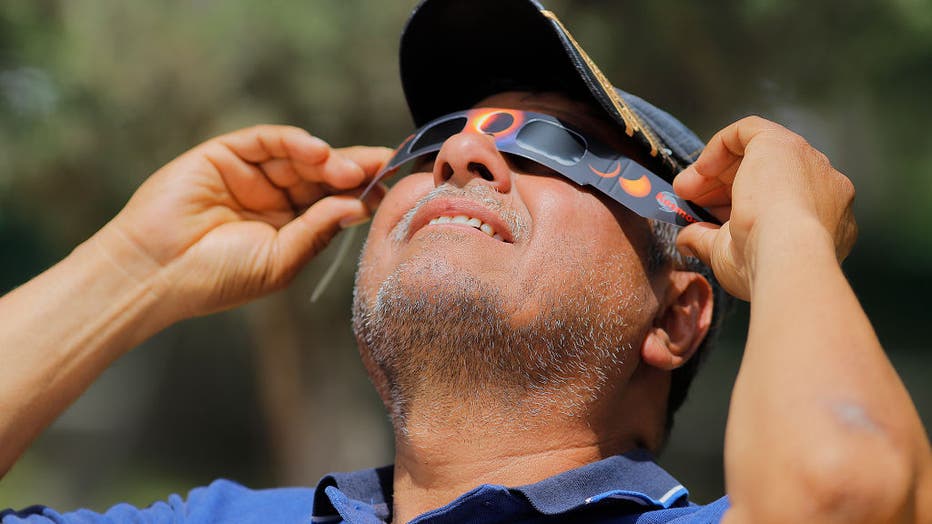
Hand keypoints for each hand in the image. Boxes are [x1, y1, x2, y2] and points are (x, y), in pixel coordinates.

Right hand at [103, 125, 391, 318]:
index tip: (394, 186)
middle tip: (385, 166)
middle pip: (322, 175)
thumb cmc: (216, 278)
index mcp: (288, 227)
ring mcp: (249, 175)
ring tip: (350, 169)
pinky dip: (294, 141)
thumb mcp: (281, 261)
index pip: (332, 202)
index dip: (362, 192)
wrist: (156, 273)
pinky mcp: (224, 154)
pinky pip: (266, 140)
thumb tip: (360, 206)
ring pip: (298, 156)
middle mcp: (272, 198)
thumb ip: (318, 231)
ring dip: (328, 158)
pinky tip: (317, 153)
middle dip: (354, 169)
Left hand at [674, 116, 856, 299]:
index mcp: (822, 221)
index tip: (708, 217)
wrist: (786, 255)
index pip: (776, 204)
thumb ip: (707, 242)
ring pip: (759, 155)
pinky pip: (749, 130)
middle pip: (769, 177)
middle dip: (723, 187)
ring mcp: (809, 163)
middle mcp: (824, 189)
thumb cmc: (765, 266)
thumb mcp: (729, 256)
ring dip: (717, 171)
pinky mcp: (784, 144)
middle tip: (691, 200)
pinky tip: (700, 168)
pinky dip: (719, 146)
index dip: (737, 208)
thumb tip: (685, 239)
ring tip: (686, 189)